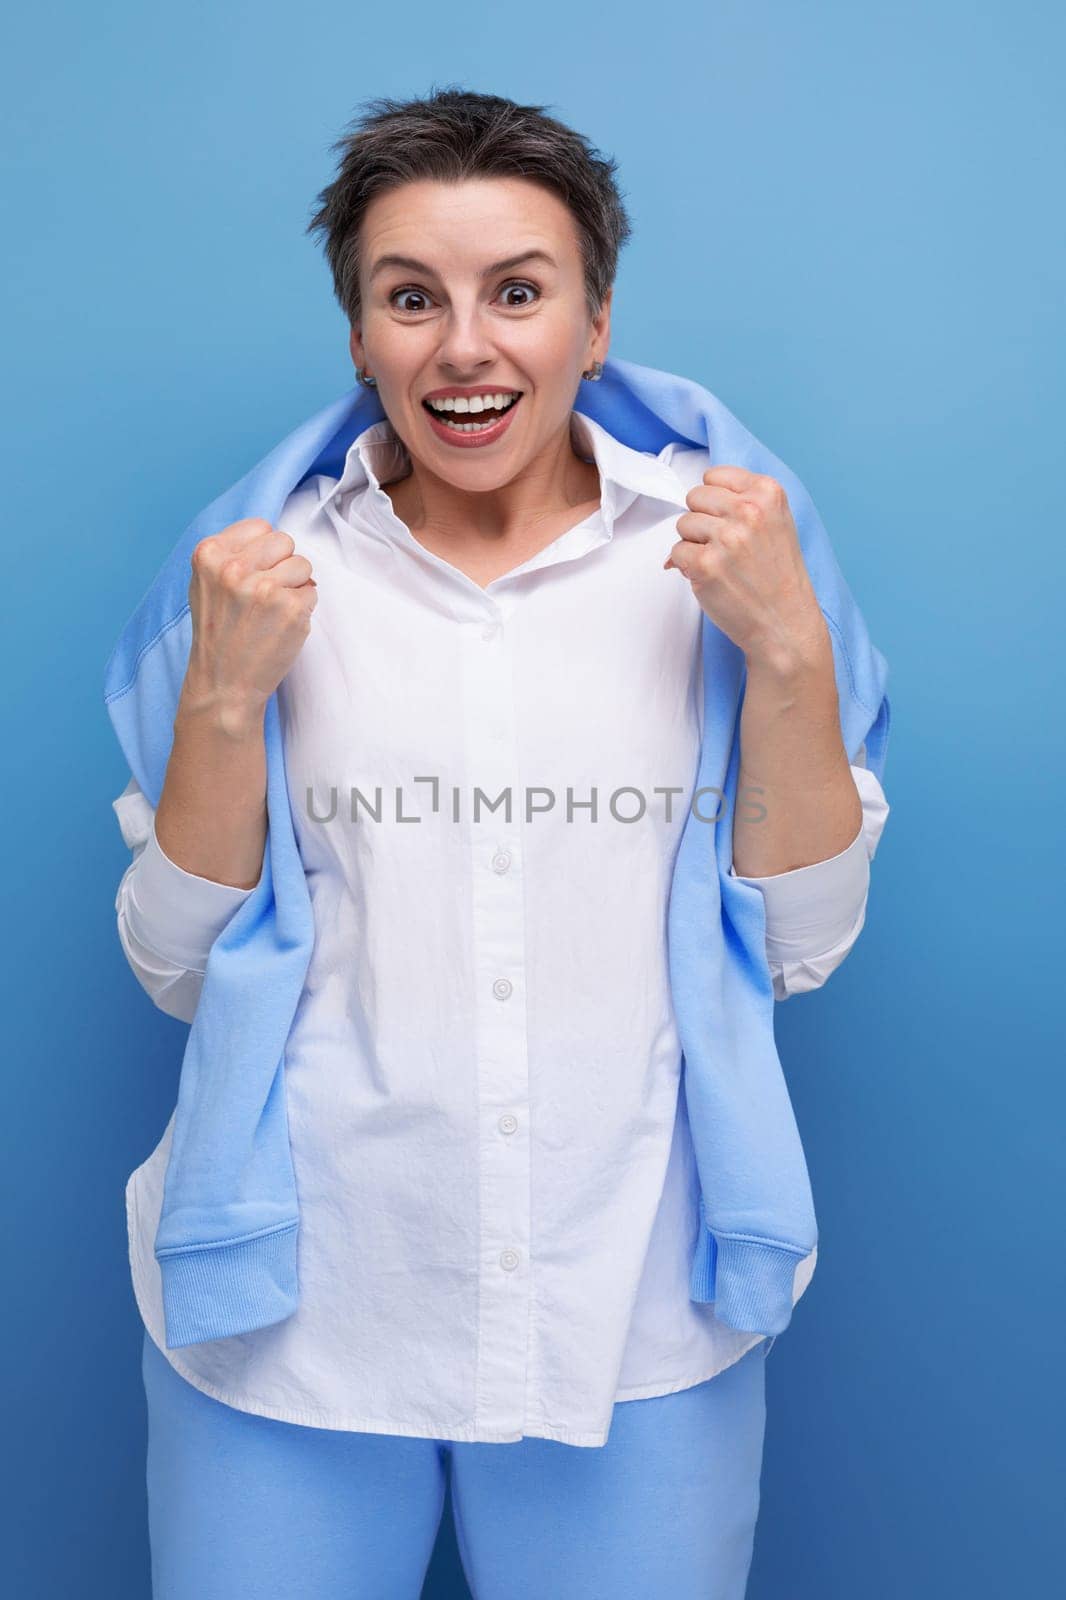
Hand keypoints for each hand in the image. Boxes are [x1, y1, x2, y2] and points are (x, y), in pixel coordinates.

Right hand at [183, 518, 318, 726]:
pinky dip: (303, 611)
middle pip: (285, 542)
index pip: (261, 527)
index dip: (264, 552)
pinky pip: (312, 594)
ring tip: (272, 613)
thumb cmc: (217, 634)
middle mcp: (234, 568)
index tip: (254, 575)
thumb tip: (269, 534)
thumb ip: (230, 554)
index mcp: (209, 555)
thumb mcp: (205, 583)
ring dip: (295, 588)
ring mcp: (264, 589)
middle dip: (283, 566)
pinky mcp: (290, 610)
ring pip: (303, 566)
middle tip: (265, 596)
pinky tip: (281, 628)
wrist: (223, 684)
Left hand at [663, 467, 825, 668]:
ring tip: (722, 564)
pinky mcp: (705, 565)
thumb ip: (743, 501)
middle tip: (725, 547)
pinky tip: (713, 578)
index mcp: (768, 493)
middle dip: (702, 521)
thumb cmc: (778, 578)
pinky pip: (676, 552)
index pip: (715, 475)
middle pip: (695, 497)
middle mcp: (748, 511)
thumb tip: (695, 500)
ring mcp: (726, 538)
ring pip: (683, 524)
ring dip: (695, 544)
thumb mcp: (777, 523)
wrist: (785, 624)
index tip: (728, 519)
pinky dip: (687, 567)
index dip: (715, 500)